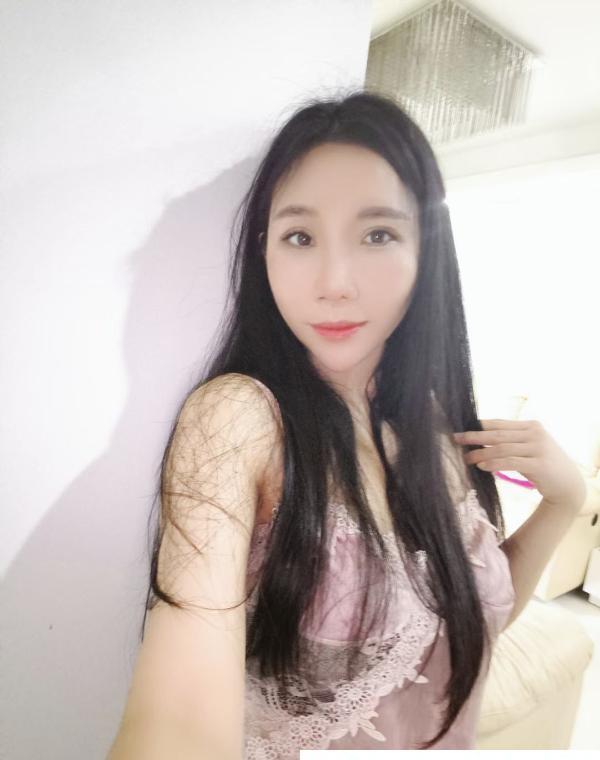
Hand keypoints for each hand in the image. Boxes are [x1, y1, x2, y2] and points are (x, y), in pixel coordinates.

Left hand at [453, 419, 586, 512]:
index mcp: (531, 426)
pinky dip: (494, 464)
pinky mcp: (539, 464)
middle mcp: (535, 434)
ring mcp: (538, 448)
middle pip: (497, 434)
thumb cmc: (542, 465)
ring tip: (467, 458)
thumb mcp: (528, 448)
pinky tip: (482, 466)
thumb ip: (510, 441)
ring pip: (502, 449)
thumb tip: (478, 440)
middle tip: (456, 439)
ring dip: (481, 453)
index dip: (479, 425)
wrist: (568, 484)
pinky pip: (510, 462)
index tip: (461, 429)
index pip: (499, 423)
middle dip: (474, 436)